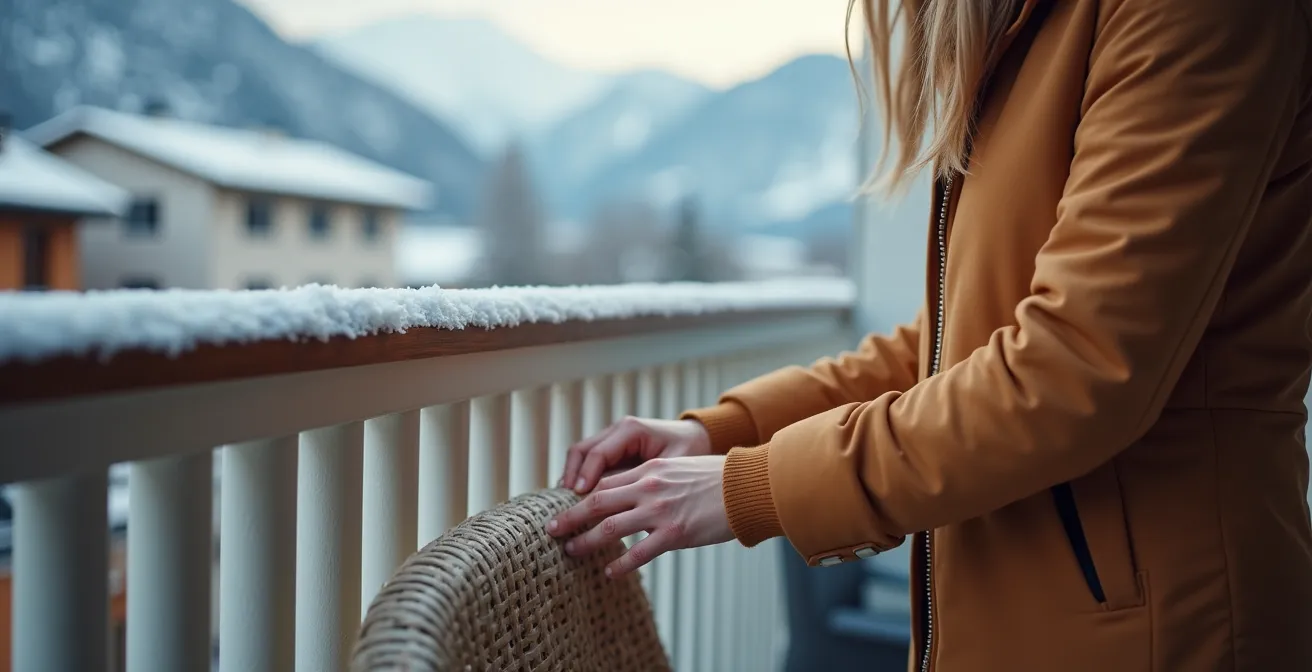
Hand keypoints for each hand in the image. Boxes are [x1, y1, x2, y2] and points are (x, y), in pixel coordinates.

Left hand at [547, 455, 733, 576]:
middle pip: (597, 503)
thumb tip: (633, 493)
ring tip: (572, 552)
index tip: (566, 507)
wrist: (747, 487)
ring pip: (609, 528)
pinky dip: (620, 564)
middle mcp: (649, 488)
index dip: (581, 496)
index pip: (605, 482)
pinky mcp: (675, 535)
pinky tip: (609, 573)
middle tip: (551, 530)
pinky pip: (639, 553)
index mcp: (650, 470)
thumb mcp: (679, 468)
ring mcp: (660, 512)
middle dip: (570, 517)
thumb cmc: (717, 478)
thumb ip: (654, 479)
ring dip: (585, 542)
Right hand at [561, 417, 711, 494]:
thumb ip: (644, 481)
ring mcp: (612, 436)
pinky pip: (589, 460)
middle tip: (563, 503)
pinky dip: (580, 476)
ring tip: (566, 502)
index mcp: (632, 430)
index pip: (598, 453)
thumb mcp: (670, 467)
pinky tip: (577, 498)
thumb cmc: (689, 452)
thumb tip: (618, 507)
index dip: (585, 476)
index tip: (577, 497)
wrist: (697, 437)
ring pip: (580, 454)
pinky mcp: (612, 447)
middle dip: (570, 476)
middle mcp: (618, 429)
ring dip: (571, 477)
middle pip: (581, 450)